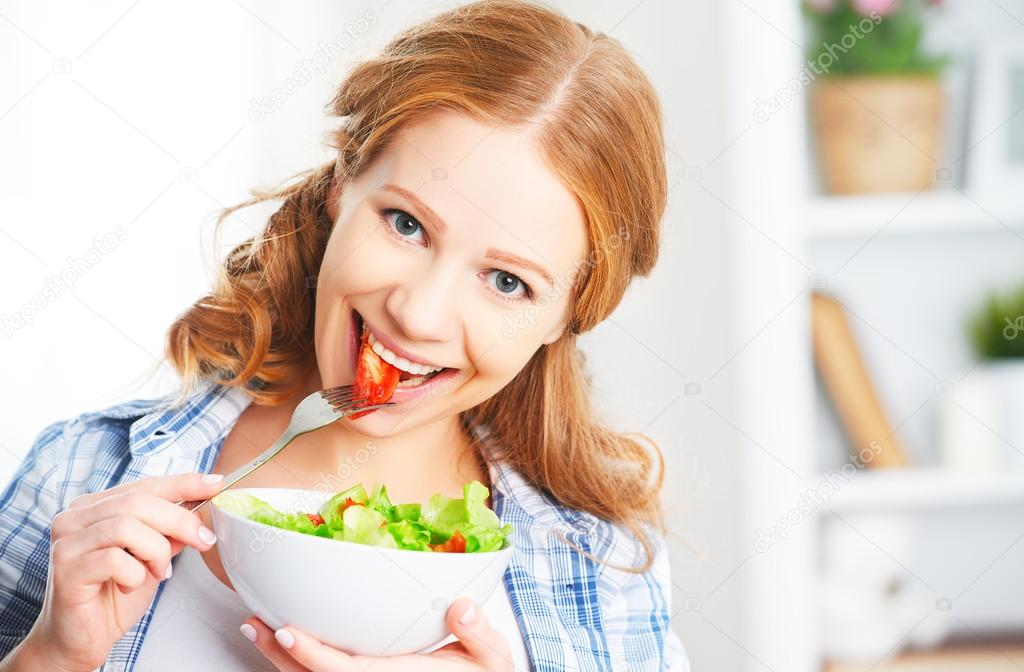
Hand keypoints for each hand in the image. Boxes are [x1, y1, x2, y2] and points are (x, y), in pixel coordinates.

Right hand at [21, 472, 223, 671]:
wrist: (82, 639)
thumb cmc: (113, 596)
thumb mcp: (150, 556)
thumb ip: (168, 530)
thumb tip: (201, 506)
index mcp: (94, 506)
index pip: (144, 485)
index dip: (183, 483)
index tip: (215, 484)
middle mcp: (74, 518)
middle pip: (137, 502)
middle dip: (179, 520)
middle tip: (203, 540)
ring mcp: (67, 543)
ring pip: (127, 527)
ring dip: (156, 551)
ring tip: (158, 572)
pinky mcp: (66, 571)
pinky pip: (114, 560)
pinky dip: (135, 574)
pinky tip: (130, 586)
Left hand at [242, 598, 514, 670]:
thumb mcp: (492, 658)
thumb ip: (478, 633)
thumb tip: (461, 606)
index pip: (345, 671)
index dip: (312, 654)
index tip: (287, 631)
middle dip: (280, 656)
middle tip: (253, 625)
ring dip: (281, 659)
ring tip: (258, 628)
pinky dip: (300, 661)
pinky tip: (287, 642)